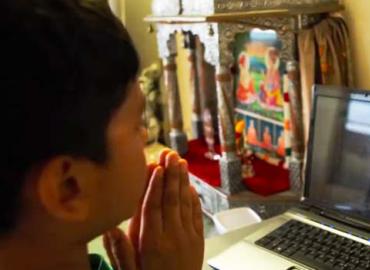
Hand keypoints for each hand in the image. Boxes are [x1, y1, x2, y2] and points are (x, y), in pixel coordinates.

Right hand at [103, 150, 203, 269]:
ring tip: (181, 162)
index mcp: (152, 243)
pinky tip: (191, 187)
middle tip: (171, 154)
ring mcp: (188, 238)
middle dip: (171, 175)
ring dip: (183, 181)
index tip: (156, 166)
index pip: (153, 208)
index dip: (154, 185)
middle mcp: (172, 236)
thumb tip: (110, 228)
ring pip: (185, 204)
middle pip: (171, 200)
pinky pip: (196, 216)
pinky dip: (194, 199)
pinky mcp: (198, 241)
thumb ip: (121, 252)